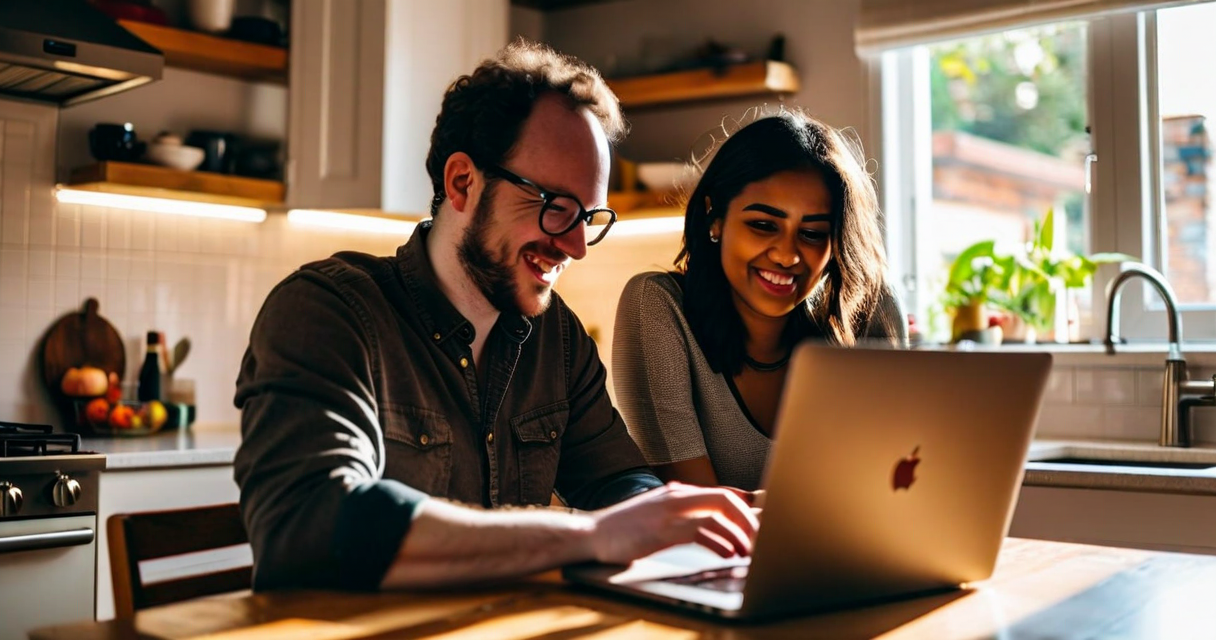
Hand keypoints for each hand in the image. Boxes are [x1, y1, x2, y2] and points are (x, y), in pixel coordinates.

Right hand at [588, 482, 759, 564]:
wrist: (592, 534)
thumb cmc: (624, 529)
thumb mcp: (657, 515)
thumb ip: (681, 514)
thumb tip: (710, 524)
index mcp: (677, 493)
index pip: (722, 495)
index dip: (745, 511)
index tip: (757, 529)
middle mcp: (676, 497)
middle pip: (725, 500)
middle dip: (748, 521)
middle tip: (758, 540)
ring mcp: (669, 511)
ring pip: (717, 514)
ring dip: (738, 534)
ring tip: (748, 551)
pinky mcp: (661, 529)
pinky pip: (699, 531)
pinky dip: (719, 542)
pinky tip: (728, 554)